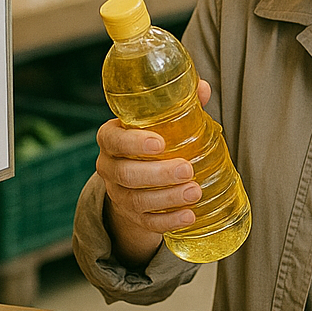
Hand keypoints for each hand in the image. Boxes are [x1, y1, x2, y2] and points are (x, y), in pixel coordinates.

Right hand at [96, 79, 210, 265]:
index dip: (133, 143)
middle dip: (158, 174)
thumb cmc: (153, 138)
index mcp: (111, 137)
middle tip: (188, 170)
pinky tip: (189, 217)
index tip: (160, 143)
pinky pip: (146, 222)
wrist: (138, 176)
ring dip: (167, 199)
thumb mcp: (161, 120)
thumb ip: (180, 104)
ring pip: (137, 200)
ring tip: (195, 192)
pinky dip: (168, 221)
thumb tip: (202, 88)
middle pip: (126, 174)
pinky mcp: (131, 216)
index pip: (113, 139)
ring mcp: (118, 194)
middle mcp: (109, 167)